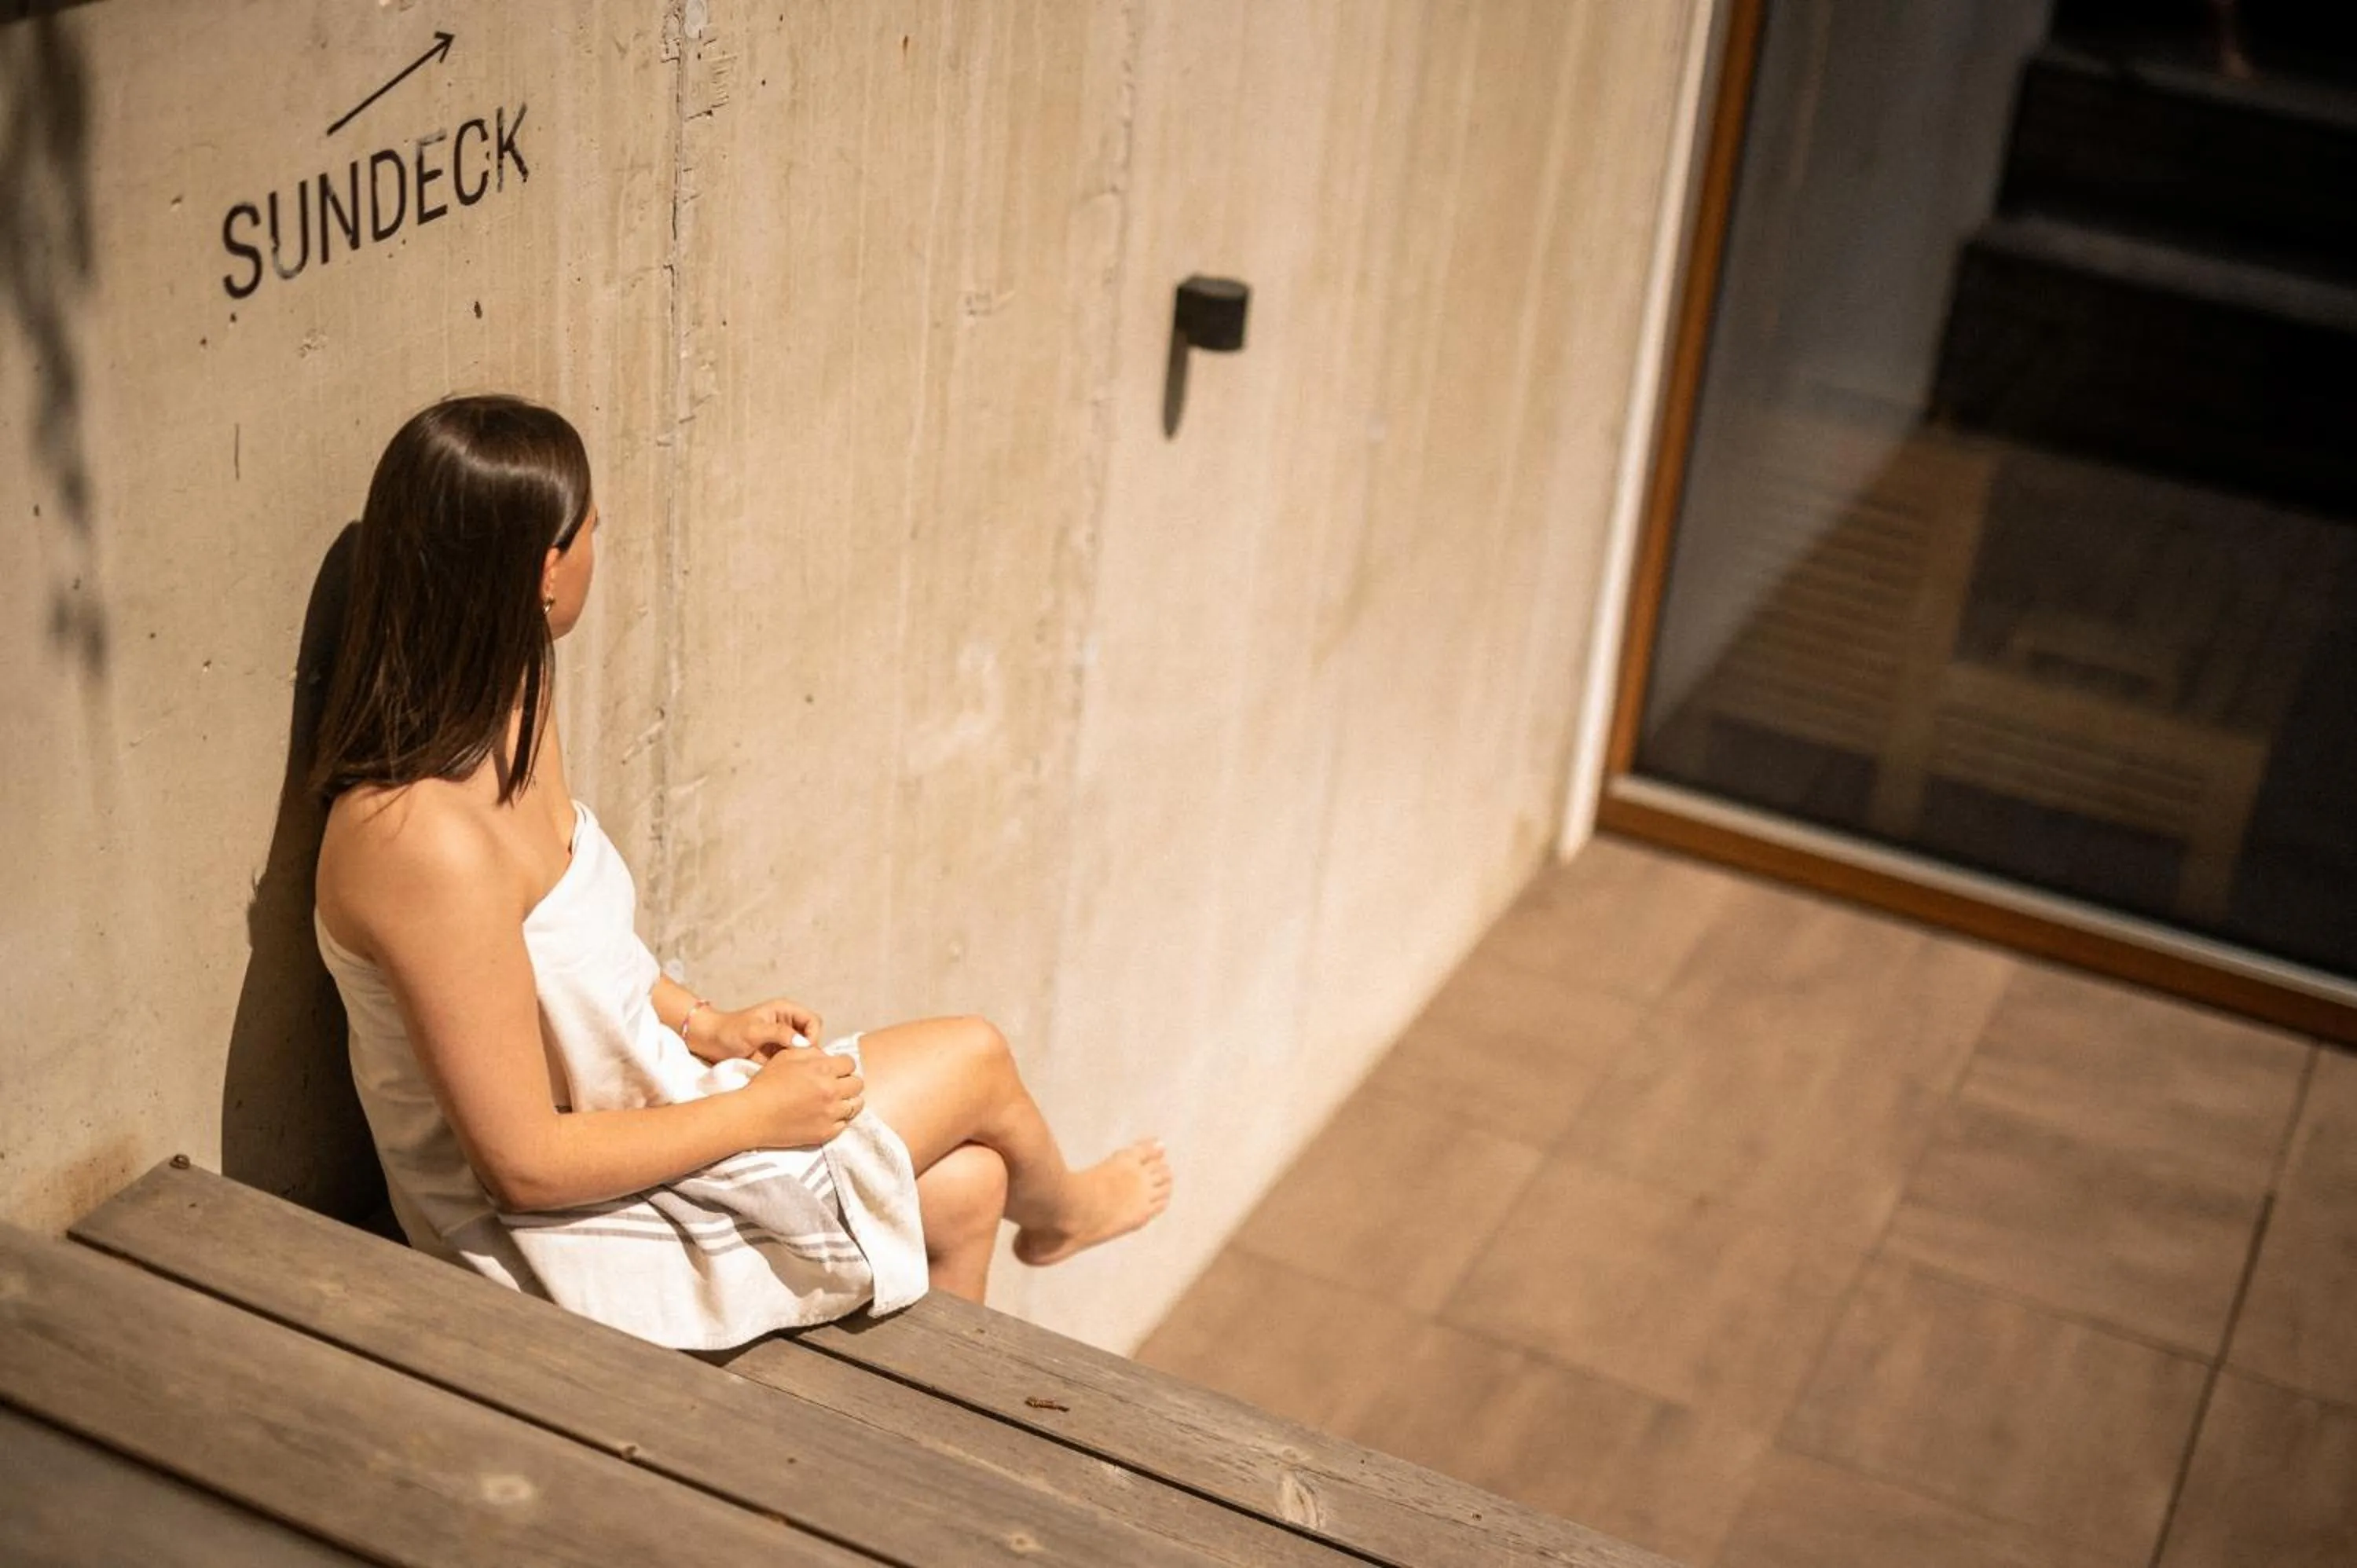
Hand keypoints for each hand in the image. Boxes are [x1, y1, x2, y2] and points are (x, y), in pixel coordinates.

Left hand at [695, 997, 823, 1061]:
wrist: (708, 1041)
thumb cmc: (728, 1031)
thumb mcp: (754, 1031)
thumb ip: (779, 1033)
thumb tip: (803, 1043)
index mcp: (786, 1010)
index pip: (814, 1021)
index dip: (812, 1036)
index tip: (803, 1052)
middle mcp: (788, 1023)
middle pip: (812, 1036)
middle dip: (809, 1051)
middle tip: (797, 1065)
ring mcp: (782, 1038)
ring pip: (804, 1050)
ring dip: (800, 1060)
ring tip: (790, 1071)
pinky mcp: (776, 1052)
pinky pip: (792, 1059)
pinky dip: (792, 1067)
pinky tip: (783, 1074)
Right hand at [738, 1047, 864, 1146]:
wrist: (752, 1115)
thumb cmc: (766, 1083)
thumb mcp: (787, 1056)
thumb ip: (812, 1053)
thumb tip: (828, 1056)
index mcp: (823, 1069)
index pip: (850, 1063)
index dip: (842, 1065)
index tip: (834, 1070)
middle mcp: (832, 1091)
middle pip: (858, 1084)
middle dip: (847, 1081)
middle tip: (835, 1084)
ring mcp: (831, 1114)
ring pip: (856, 1104)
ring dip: (847, 1100)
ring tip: (834, 1100)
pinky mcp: (826, 1132)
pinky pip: (845, 1123)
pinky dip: (839, 1118)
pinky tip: (826, 1115)